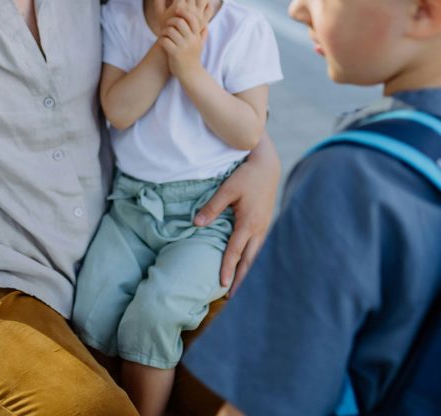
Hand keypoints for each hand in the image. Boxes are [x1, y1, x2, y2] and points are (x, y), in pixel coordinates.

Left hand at [158, 0, 210, 76]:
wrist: (190, 74)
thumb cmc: (193, 57)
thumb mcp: (200, 45)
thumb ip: (203, 34)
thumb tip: (205, 23)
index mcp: (197, 36)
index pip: (192, 19)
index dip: (184, 12)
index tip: (177, 10)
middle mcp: (191, 40)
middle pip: (179, 22)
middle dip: (171, 21)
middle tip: (168, 25)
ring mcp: (183, 47)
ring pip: (170, 30)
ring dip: (164, 31)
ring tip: (164, 34)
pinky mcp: (175, 53)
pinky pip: (164, 40)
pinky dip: (161, 39)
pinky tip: (163, 42)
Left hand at [193, 133, 279, 292]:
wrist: (268, 165)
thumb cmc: (246, 175)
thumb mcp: (227, 189)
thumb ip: (212, 207)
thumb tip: (196, 224)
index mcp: (248, 223)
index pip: (235, 251)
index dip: (228, 268)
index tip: (222, 284)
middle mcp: (259, 229)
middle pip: (249, 260)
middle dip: (241, 279)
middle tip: (232, 298)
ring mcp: (265, 227)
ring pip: (256, 255)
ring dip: (247, 271)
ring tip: (239, 286)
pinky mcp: (266, 223)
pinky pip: (259, 247)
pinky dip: (253, 259)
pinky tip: (248, 265)